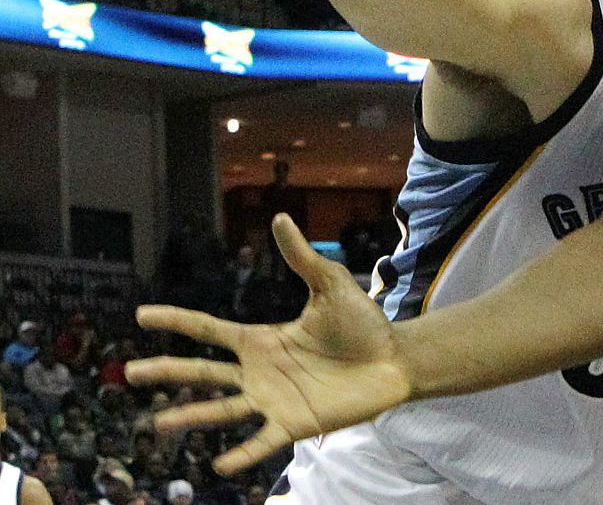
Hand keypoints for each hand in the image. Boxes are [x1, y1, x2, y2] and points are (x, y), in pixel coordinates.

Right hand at [126, 214, 410, 474]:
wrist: (394, 358)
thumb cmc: (362, 324)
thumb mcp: (330, 285)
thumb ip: (302, 258)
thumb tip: (280, 217)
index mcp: (261, 339)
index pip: (209, 330)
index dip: (177, 322)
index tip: (141, 316)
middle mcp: (258, 371)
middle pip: (202, 373)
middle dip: (166, 372)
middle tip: (128, 373)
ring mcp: (273, 399)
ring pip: (222, 411)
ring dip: (190, 416)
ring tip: (157, 424)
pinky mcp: (294, 423)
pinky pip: (261, 442)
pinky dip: (241, 455)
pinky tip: (218, 466)